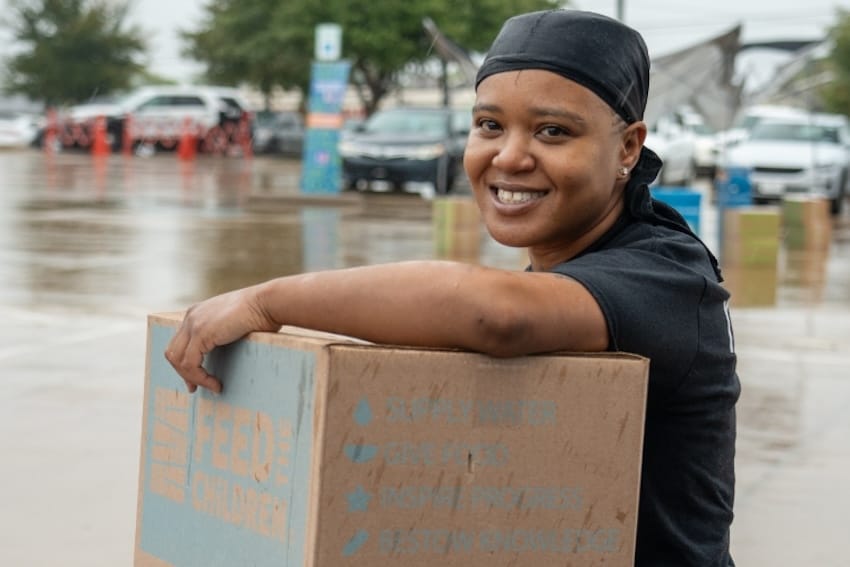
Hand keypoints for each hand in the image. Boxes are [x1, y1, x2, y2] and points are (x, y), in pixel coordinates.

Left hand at [164, 285, 279, 392]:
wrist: (267, 303)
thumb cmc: (261, 313)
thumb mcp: (234, 323)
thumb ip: (222, 334)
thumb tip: (223, 353)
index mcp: (197, 313)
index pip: (179, 343)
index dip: (184, 364)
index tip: (195, 380)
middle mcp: (191, 317)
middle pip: (173, 352)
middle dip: (182, 373)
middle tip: (195, 388)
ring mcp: (194, 324)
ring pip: (177, 360)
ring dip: (192, 377)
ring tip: (210, 386)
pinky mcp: (201, 333)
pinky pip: (190, 364)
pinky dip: (200, 378)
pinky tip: (216, 383)